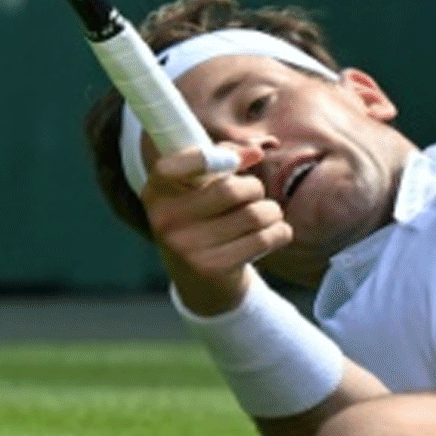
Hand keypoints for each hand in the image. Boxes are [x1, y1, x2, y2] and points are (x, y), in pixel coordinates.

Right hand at [142, 144, 285, 314]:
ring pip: (254, 215)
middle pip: (230, 190)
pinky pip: (265, 238)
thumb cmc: (205, 220)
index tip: (235, 162)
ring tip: (266, 216)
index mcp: (155, 194)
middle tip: (254, 195)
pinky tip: (272, 234)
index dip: (206, 158)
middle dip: (254, 188)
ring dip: (272, 211)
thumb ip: (225, 158)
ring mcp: (186, 248)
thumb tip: (255, 151)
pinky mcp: (212, 269)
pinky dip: (280, 231)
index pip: (169, 167)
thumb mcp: (202, 188)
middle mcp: (164, 221)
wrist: (201, 284)